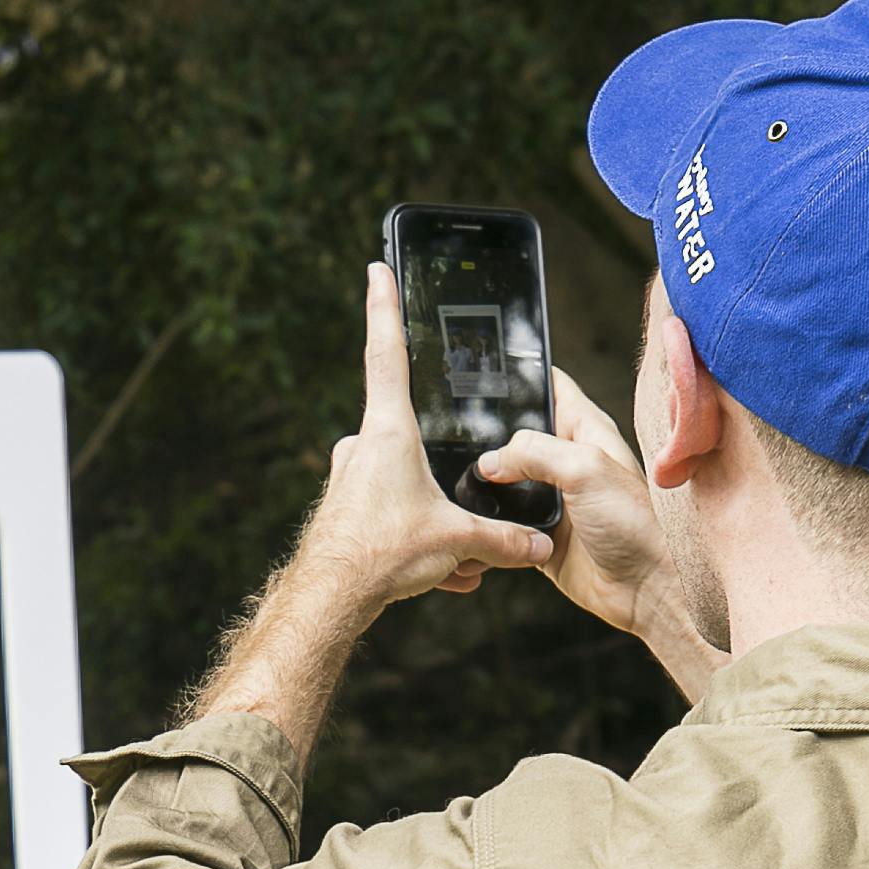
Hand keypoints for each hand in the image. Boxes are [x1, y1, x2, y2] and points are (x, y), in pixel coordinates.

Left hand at [286, 264, 552, 613]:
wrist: (330, 600)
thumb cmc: (382, 555)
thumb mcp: (455, 542)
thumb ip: (503, 539)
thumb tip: (538, 544)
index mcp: (389, 432)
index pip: (387, 353)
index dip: (385, 306)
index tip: (377, 268)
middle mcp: (363, 446)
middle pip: (412, 436)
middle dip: (442, 470)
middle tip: (458, 510)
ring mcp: (350, 477)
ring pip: (405, 484)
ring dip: (434, 518)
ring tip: (454, 560)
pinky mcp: (345, 509)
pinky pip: (391, 513)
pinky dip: (417, 541)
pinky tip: (438, 575)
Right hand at [467, 368, 669, 628]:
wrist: (646, 589)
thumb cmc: (636, 525)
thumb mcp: (586, 470)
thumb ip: (535, 453)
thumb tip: (490, 461)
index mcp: (586, 431)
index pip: (550, 387)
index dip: (521, 376)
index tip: (485, 370)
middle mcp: (567, 461)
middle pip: (517, 432)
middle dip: (489, 431)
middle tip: (453, 428)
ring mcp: (553, 498)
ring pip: (505, 478)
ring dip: (485, 480)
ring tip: (452, 471)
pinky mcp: (541, 534)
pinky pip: (505, 520)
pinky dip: (490, 519)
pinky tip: (471, 514)